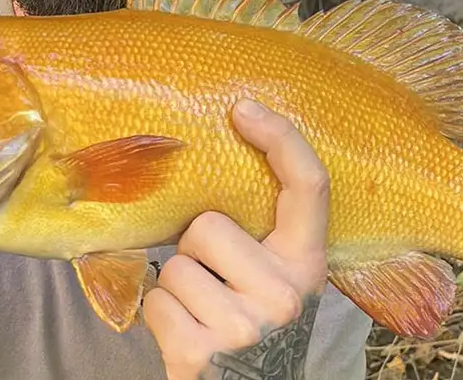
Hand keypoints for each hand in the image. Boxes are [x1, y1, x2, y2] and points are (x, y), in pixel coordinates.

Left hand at [142, 98, 329, 379]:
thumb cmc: (253, 329)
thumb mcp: (275, 281)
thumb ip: (263, 238)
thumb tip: (215, 167)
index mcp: (309, 266)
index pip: (308, 186)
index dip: (280, 138)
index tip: (243, 108)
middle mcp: (285, 295)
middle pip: (208, 226)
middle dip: (195, 251)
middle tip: (213, 285)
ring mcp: (245, 328)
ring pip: (173, 267)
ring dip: (175, 289)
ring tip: (200, 315)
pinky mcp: (200, 355)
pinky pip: (154, 302)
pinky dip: (159, 318)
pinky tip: (185, 337)